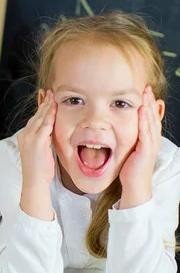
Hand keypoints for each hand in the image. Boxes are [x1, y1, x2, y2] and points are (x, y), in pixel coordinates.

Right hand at [18, 89, 56, 185]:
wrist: (34, 180)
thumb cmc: (38, 169)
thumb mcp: (39, 151)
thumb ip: (43, 139)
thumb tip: (49, 131)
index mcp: (24, 136)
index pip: (34, 119)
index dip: (41, 108)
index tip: (46, 99)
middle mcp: (25, 135)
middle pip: (36, 115)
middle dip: (44, 103)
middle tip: (51, 92)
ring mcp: (30, 138)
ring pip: (40, 118)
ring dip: (48, 106)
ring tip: (53, 96)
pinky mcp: (37, 141)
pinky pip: (45, 125)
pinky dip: (50, 115)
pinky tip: (54, 108)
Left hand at [119, 86, 161, 207]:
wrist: (134, 184)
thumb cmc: (130, 168)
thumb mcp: (129, 148)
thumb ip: (127, 137)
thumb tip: (118, 128)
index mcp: (148, 138)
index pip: (149, 116)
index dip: (147, 103)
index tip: (142, 90)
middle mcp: (152, 139)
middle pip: (153, 115)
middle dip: (149, 100)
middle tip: (145, 87)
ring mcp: (151, 144)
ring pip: (151, 121)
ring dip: (148, 107)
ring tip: (145, 94)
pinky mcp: (146, 150)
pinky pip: (146, 132)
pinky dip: (145, 121)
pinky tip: (142, 111)